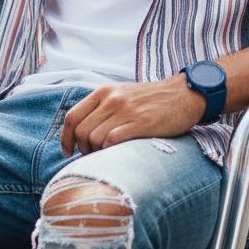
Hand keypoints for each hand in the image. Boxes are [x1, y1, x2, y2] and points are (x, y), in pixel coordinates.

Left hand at [60, 76, 207, 156]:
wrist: (183, 94)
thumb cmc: (151, 100)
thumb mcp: (121, 94)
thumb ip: (102, 108)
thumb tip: (82, 133)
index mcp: (103, 92)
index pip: (72, 116)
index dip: (65, 138)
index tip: (68, 151)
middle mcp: (111, 99)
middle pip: (81, 131)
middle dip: (83, 149)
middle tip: (93, 156)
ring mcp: (126, 110)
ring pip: (95, 138)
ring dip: (97, 152)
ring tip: (107, 155)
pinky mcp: (142, 122)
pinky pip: (113, 140)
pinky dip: (110, 151)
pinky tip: (118, 154)